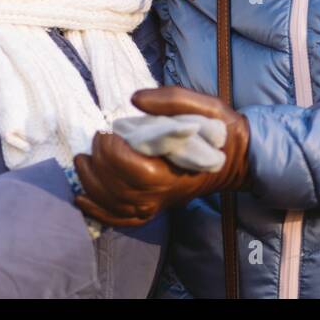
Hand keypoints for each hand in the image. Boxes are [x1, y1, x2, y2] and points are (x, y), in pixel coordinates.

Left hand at [73, 86, 250, 226]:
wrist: (237, 160)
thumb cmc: (221, 131)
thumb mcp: (206, 106)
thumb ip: (171, 99)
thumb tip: (135, 99)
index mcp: (175, 170)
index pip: (134, 171)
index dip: (112, 153)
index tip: (107, 131)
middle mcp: (164, 194)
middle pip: (119, 189)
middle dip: (98, 163)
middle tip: (96, 139)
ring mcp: (158, 204)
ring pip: (115, 206)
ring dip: (91, 185)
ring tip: (82, 161)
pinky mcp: (154, 207)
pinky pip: (123, 219)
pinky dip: (99, 212)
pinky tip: (82, 199)